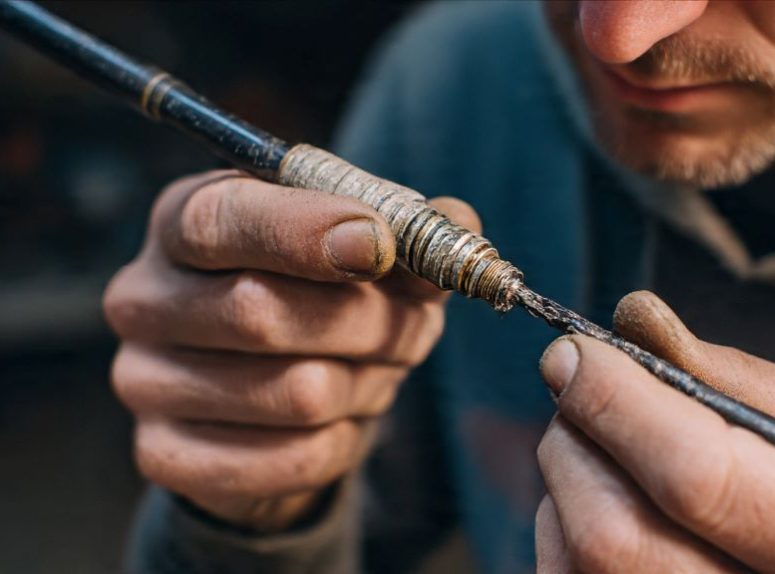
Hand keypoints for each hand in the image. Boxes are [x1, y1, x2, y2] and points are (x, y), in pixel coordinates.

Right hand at [104, 170, 477, 530]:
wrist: (278, 397)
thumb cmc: (327, 297)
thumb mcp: (373, 254)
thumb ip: (414, 234)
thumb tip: (457, 227)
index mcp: (186, 220)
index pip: (224, 219)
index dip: (305, 233)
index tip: (378, 245)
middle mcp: (144, 296)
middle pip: (261, 312)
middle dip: (366, 322)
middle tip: (409, 327)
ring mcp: (144, 380)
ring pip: (295, 390)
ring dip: (366, 382)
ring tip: (373, 369)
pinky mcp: (166, 455)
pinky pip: (290, 457)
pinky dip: (344, 439)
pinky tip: (343, 417)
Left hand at [535, 290, 774, 572]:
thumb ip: (739, 379)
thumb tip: (634, 321)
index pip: (694, 475)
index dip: (616, 402)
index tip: (576, 353)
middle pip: (613, 531)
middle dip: (579, 438)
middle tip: (586, 392)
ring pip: (581, 559)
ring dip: (570, 481)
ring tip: (616, 451)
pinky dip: (566, 529)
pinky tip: (612, 504)